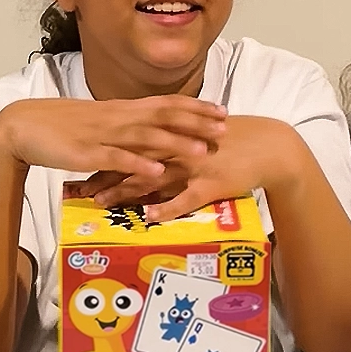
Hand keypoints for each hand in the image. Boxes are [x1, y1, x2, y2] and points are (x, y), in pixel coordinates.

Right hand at [0, 96, 226, 180]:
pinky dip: (137, 164)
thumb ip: (125, 126)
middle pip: (163, 117)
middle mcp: (117, 118)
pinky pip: (116, 159)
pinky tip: (156, 172)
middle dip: (196, 123)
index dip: (195, 107)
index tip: (222, 110)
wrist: (23, 126)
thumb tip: (151, 132)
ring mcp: (103, 135)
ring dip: (175, 143)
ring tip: (202, 151)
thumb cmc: (61, 126)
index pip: (166, 103)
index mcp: (121, 109)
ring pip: (145, 137)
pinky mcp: (86, 153)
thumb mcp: (99, 123)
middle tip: (225, 128)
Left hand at [93, 116, 294, 221]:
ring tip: (101, 205)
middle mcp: (179, 148)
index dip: (105, 153)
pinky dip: (166, 209)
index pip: (132, 143)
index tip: (81, 162)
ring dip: (125, 192)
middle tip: (80, 188)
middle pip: (134, 161)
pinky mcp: (211, 184)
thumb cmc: (234, 139)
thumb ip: (172, 140)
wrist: (270, 146)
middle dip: (105, 174)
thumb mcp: (199, 133)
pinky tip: (147, 218)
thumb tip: (146, 150)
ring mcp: (194, 166)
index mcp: (174, 133)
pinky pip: (184, 200)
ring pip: (152, 180)